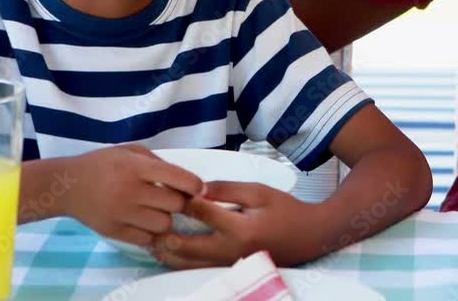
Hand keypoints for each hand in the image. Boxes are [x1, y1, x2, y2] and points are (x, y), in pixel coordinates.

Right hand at [63, 144, 204, 247]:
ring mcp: (121, 213)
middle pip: (175, 205)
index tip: (198, 189)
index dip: (195, 185)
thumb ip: (158, 163)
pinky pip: (146, 239)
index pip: (179, 178)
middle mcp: (130, 190)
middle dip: (179, 202)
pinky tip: (142, 223)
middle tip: (171, 199)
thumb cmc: (103, 164)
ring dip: (165, 219)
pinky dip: (149, 233)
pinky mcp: (113, 231)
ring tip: (155, 211)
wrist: (66, 185)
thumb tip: (188, 181)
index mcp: (136, 167)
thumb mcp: (130, 152)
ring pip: (163, 225)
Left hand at [151, 182, 324, 268]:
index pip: (201, 213)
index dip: (182, 200)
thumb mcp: (259, 192)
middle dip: (163, 234)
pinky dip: (180, 261)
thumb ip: (228, 189)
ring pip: (188, 263)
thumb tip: (198, 188)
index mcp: (239, 228)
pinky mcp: (230, 269)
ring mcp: (229, 264)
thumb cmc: (285, 210)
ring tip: (149, 239)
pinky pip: (198, 268)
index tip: (167, 188)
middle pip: (186, 246)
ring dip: (166, 253)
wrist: (309, 236)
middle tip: (148, 220)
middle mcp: (231, 250)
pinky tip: (169, 252)